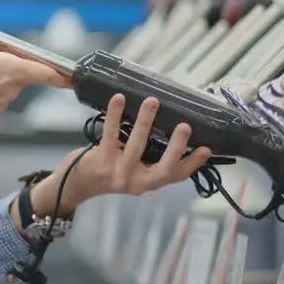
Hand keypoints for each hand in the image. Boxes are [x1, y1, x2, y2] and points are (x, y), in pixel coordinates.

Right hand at [0, 3, 69, 126]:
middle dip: (12, 57)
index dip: (63, 75)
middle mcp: (12, 85)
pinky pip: (0, 87)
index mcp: (12, 68)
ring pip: (10, 78)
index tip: (74, 76)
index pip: (47, 72)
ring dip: (0, 67)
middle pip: (24, 69)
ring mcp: (3, 98)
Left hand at [33, 94, 212, 215]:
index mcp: (148, 183)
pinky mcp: (101, 160)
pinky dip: (115, 114)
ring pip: (137, 146)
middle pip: (162, 168)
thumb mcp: (135, 172)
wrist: (77, 184)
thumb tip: (174, 134)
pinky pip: (111, 134)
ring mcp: (118, 173)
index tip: (206, 148)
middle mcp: (136, 182)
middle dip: (175, 146)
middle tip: (186, 126)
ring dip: (146, 122)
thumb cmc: (110, 171)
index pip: (175, 176)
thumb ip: (151, 160)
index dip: (192, 163)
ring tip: (153, 101)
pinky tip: (119, 99)